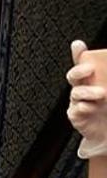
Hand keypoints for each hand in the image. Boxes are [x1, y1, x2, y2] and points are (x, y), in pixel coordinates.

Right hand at [68, 40, 106, 157]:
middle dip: (79, 71)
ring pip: (76, 93)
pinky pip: (76, 110)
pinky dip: (84, 107)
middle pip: (73, 76)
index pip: (82, 64)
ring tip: (101, 94)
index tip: (78, 45)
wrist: (106, 132)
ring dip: (87, 92)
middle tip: (89, 69)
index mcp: (91, 80)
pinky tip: (92, 108)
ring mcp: (77, 103)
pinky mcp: (76, 116)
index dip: (77, 54)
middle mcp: (82, 89)